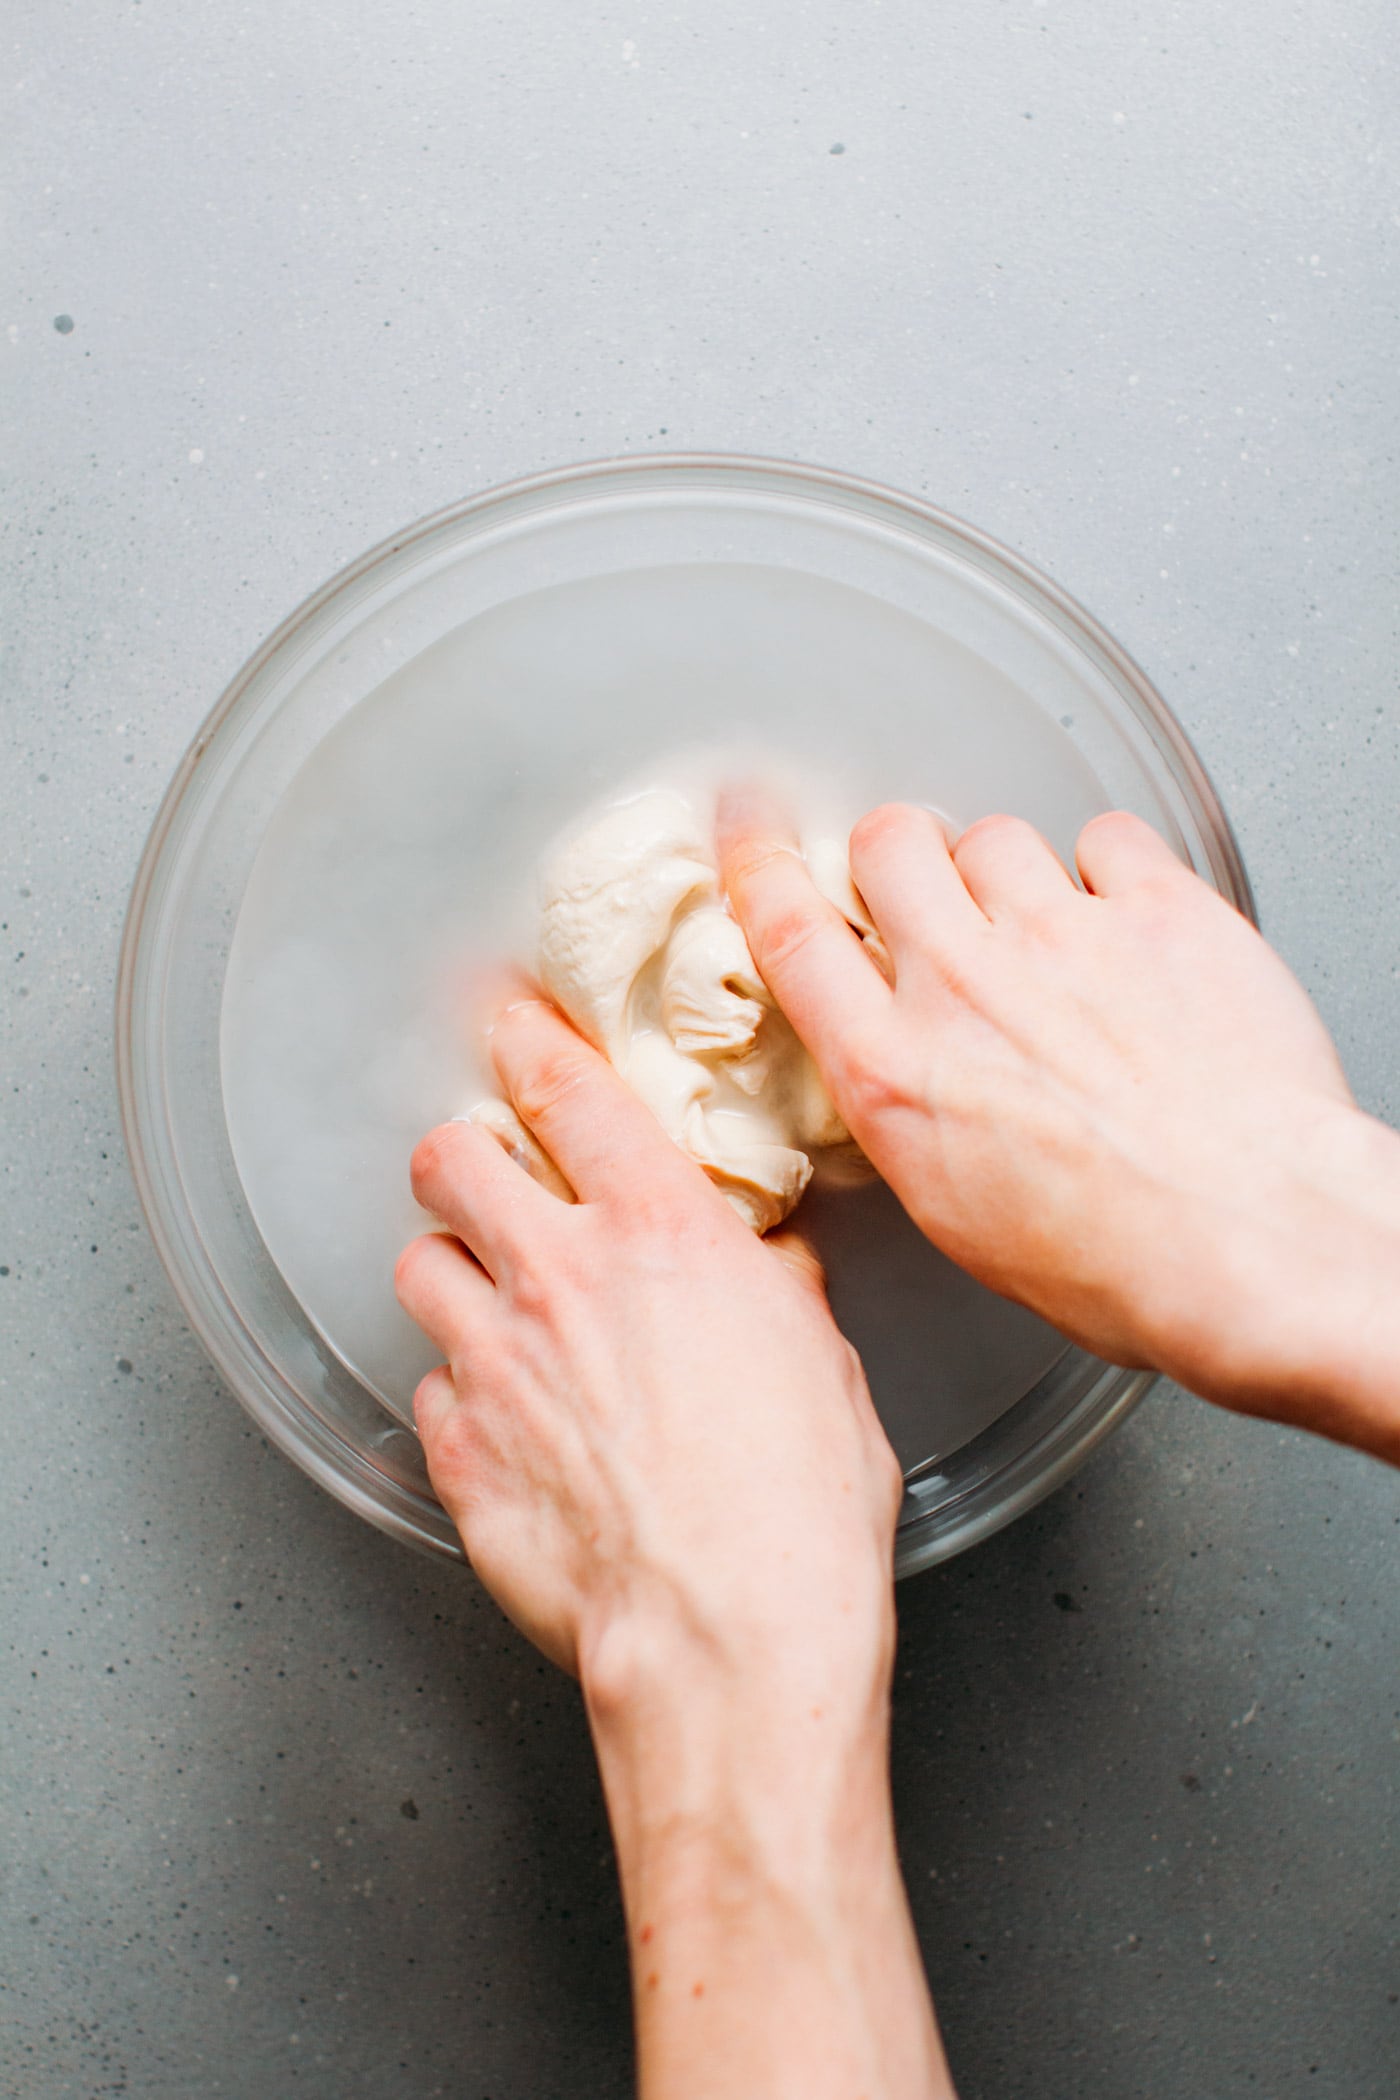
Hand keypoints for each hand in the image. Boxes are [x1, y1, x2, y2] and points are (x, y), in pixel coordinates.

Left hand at [395, 985, 900, 1690]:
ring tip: (491, 1305)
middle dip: (459, 1156)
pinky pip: (429, 1389)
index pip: (567, 1092)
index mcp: (661, 1234)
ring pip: (420, 1268)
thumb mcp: (821, 1363)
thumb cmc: (796, 1512)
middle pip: (451, 1162)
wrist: (729, 1640)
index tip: (513, 1027)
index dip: (528, 1042)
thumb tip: (764, 1270)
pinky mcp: (458, 1453)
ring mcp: (494, 1365)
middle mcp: (560, 1279)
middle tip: (482, 1175)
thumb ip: (774, 1291)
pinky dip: (459, 1393)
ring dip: (452, 1274)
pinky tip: (506, 1420)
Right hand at [722, 797, 1399, 1456]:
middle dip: (902, 855)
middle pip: (891, 845)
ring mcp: (1061, 938)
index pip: (788, 928)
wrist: (1255, 1243)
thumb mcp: (955, 1214)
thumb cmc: (1121, 1261)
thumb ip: (910, 1109)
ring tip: (1051, 932)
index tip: (749, 823)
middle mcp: (963, 987)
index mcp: (893, 1071)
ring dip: (1009, 871)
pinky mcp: (1159, 911)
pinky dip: (1111, 866)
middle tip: (931, 888)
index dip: (757, 858)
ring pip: (995, 835)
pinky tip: (1127, 919)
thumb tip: (907, 1071)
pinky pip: (1107, 836)